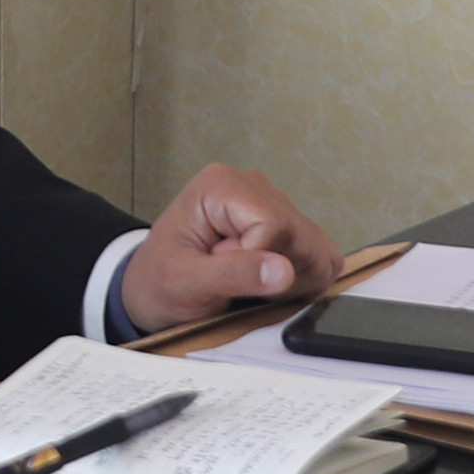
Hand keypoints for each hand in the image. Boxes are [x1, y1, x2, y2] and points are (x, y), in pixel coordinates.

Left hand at [121, 164, 353, 337]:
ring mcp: (273, 204)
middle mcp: (253, 185)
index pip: (274, 224)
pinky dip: (300, 278)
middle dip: (277, 272)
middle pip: (301, 234)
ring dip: (290, 278)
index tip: (223, 275)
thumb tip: (283, 270)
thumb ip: (232, 275)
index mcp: (222, 185)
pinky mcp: (287, 226)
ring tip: (248, 283)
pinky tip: (265, 283)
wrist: (153, 288)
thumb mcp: (185, 283)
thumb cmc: (160, 282)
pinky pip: (320, 255)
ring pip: (316, 247)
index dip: (256, 260)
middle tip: (237, 283)